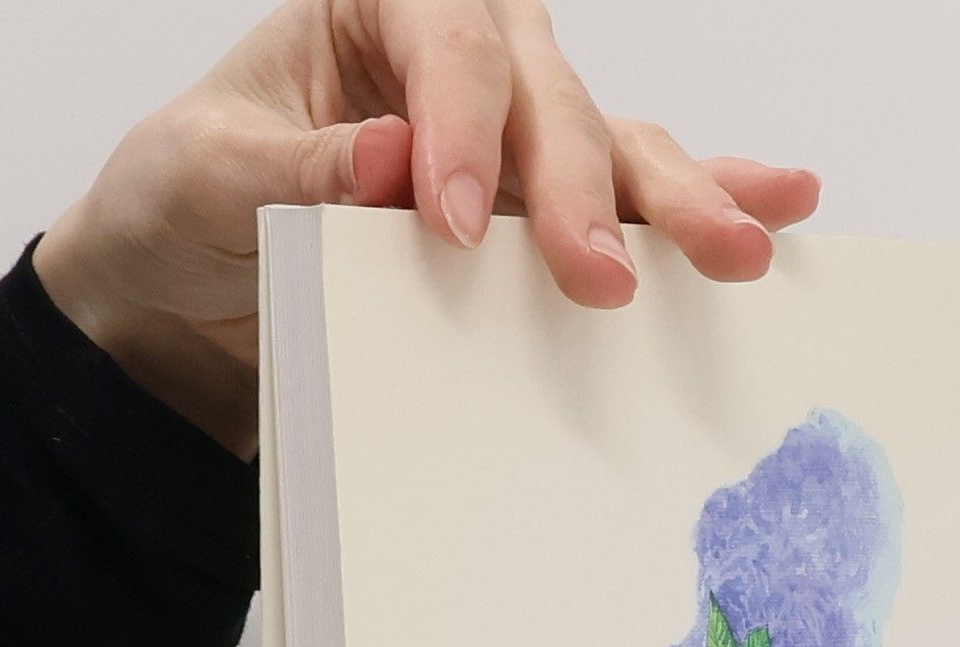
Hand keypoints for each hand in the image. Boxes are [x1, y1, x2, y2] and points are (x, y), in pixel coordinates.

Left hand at [33, 0, 820, 458]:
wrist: (178, 305)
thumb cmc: (182, 213)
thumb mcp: (202, 179)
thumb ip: (299, 169)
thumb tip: (398, 163)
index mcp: (371, 9)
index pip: (440, 38)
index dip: (460, 125)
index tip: (450, 223)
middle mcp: (456, 61)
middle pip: (547, 94)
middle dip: (578, 188)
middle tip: (599, 278)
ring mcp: (508, 141)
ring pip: (608, 145)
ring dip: (675, 200)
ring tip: (738, 248)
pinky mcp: (534, 221)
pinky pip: (625, 200)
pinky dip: (701, 199)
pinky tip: (781, 204)